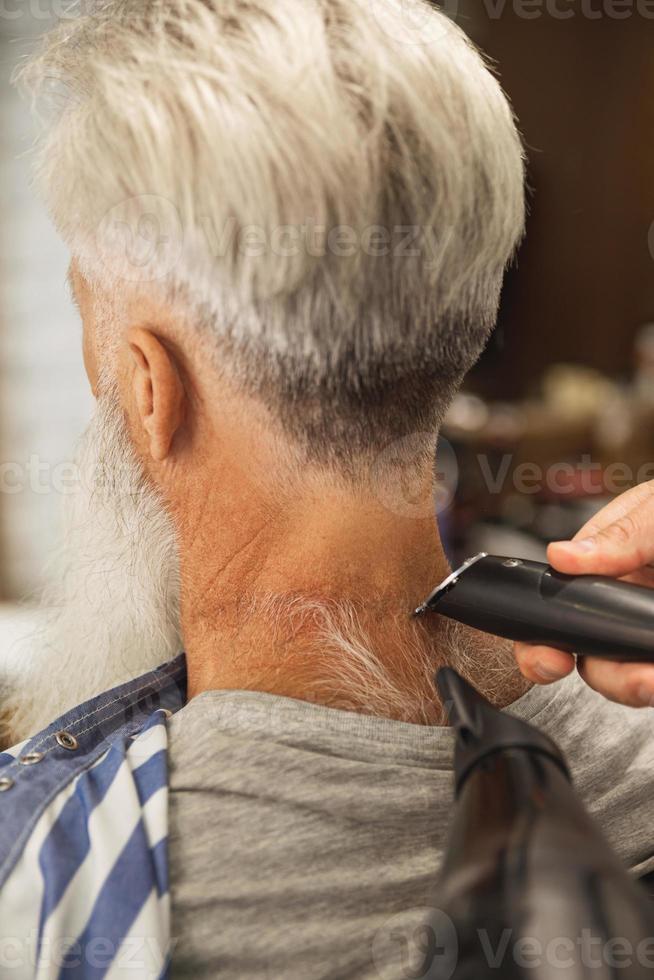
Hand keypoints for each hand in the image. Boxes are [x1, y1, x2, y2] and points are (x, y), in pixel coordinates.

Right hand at [514, 481, 653, 706]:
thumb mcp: (653, 511)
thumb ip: (617, 533)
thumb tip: (561, 556)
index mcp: (605, 565)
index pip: (556, 608)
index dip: (543, 641)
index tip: (551, 658)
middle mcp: (624, 601)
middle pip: (590, 656)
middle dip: (607, 676)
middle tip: (634, 681)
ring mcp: (646, 627)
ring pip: (624, 675)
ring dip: (635, 684)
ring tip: (653, 679)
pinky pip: (652, 674)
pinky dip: (652, 680)